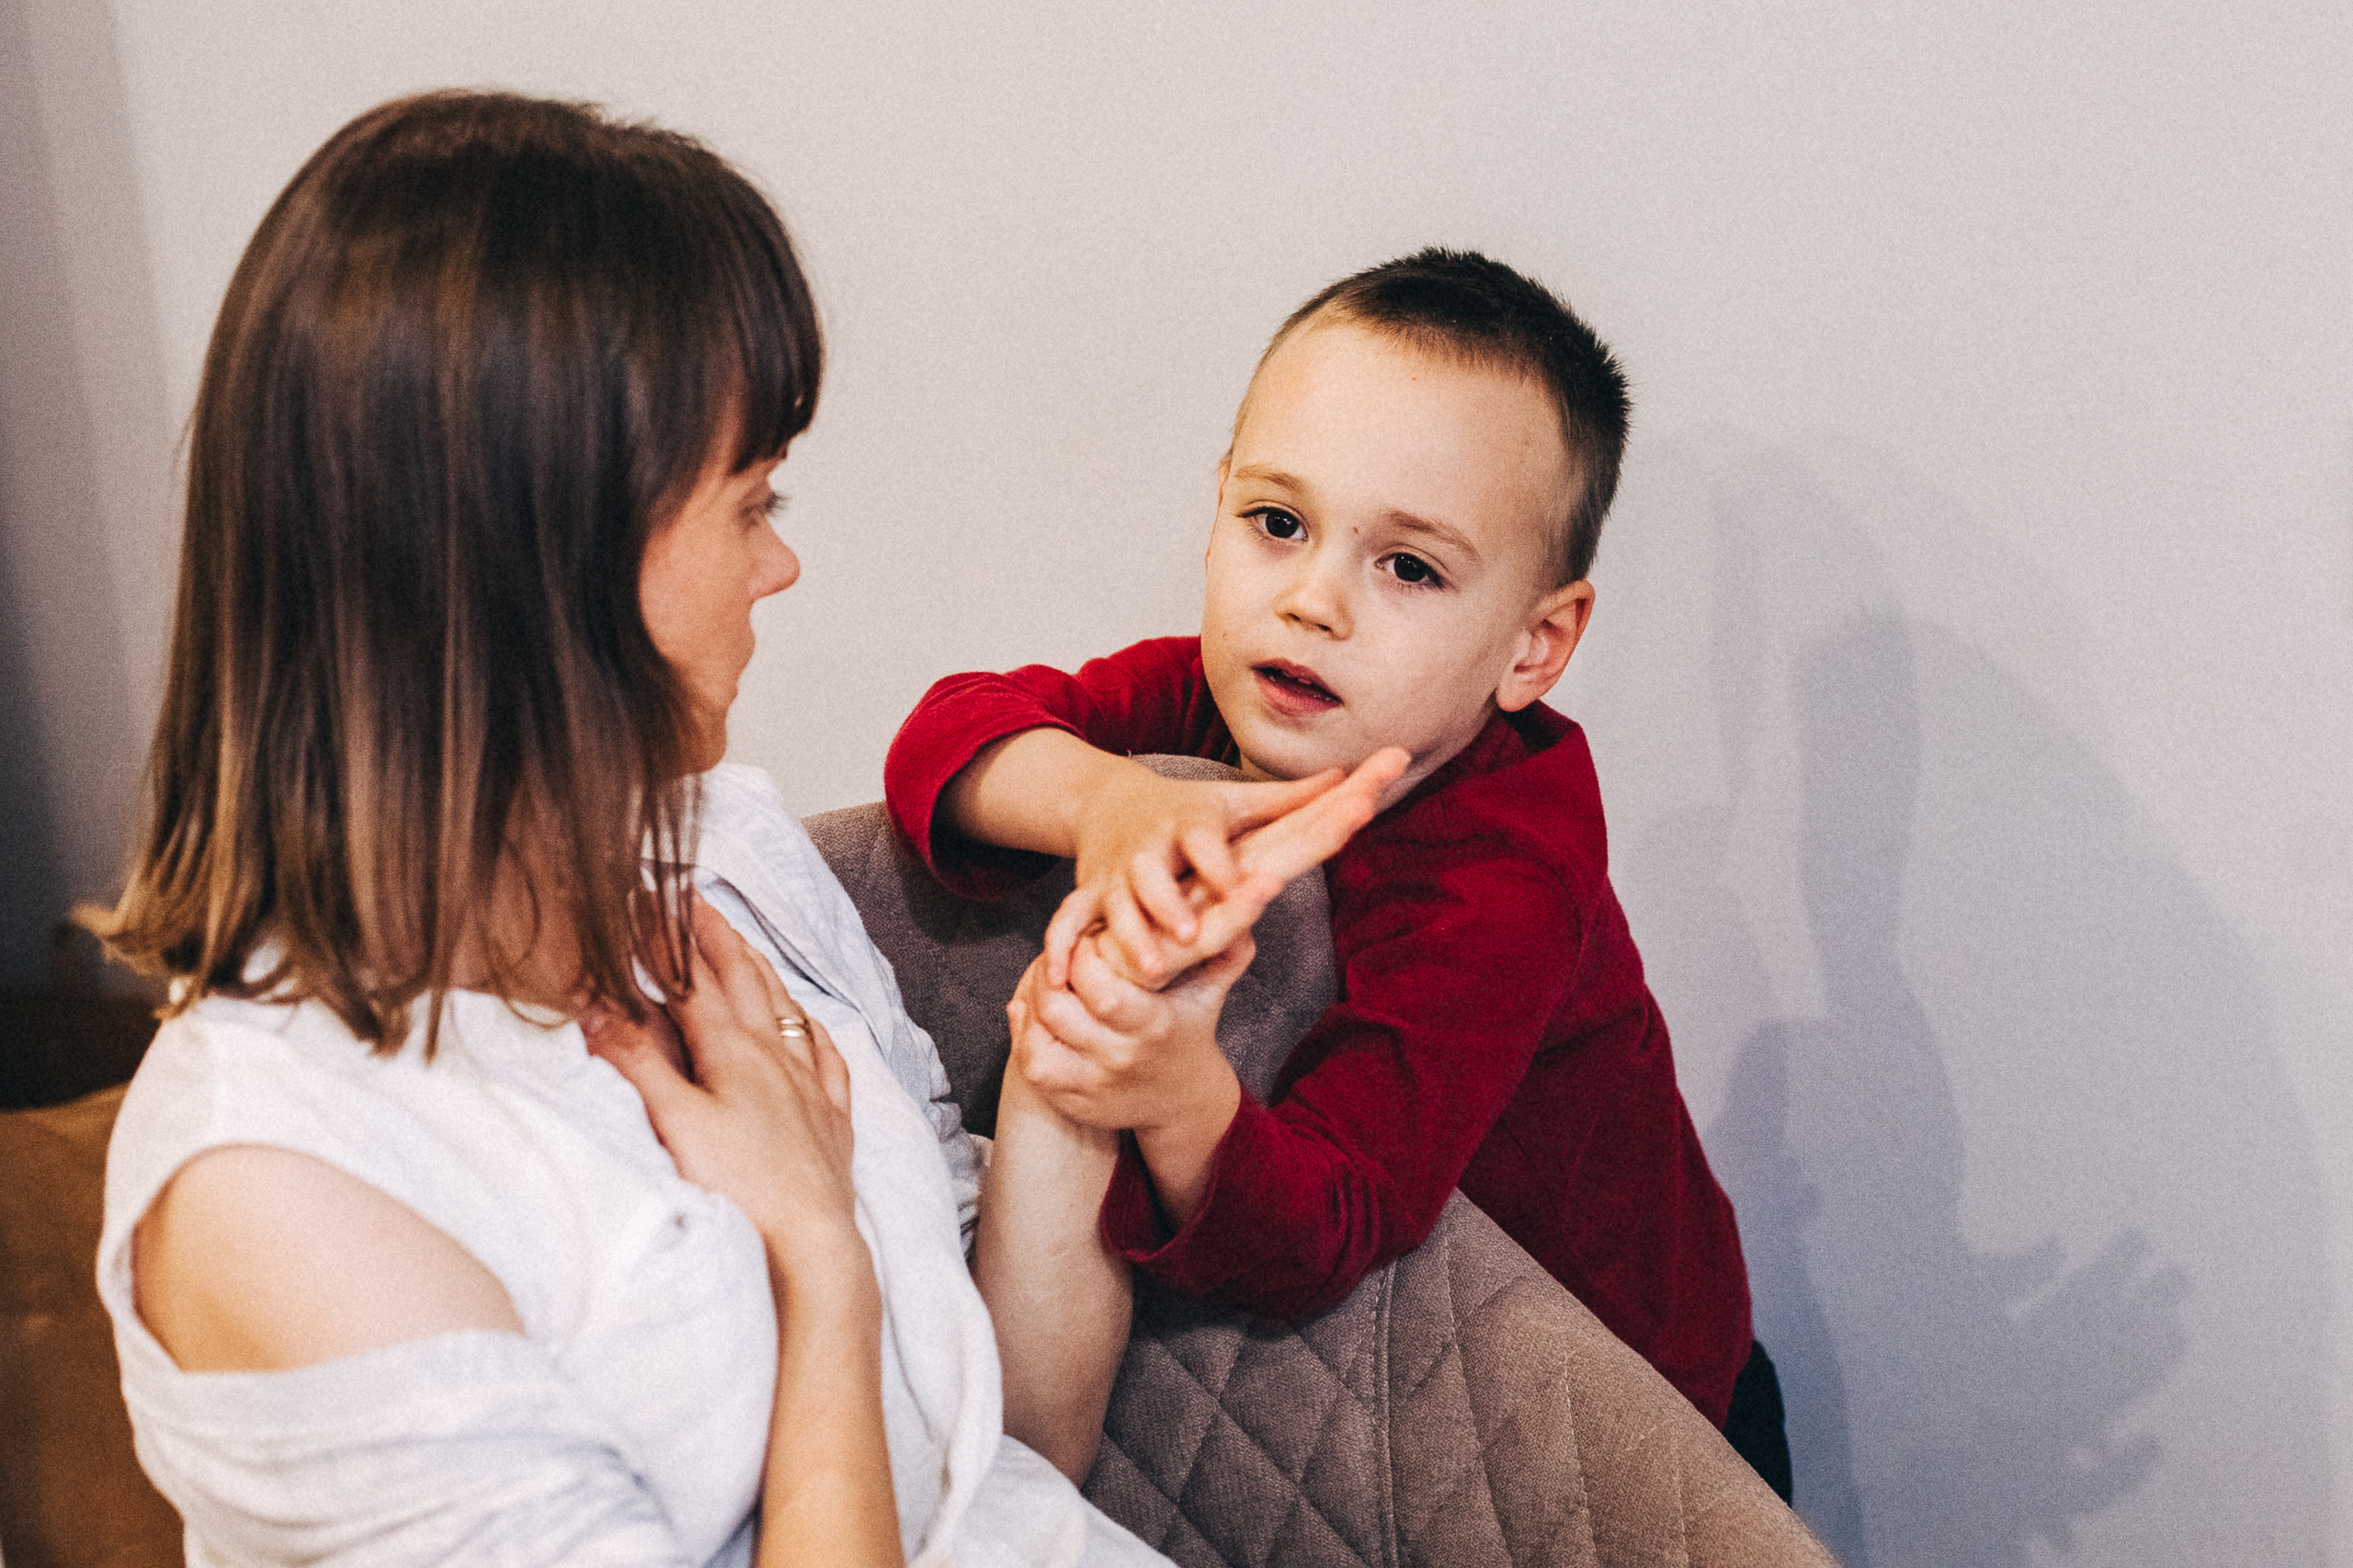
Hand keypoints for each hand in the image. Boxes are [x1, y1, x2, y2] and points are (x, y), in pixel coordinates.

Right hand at [583, 894, 865, 1296]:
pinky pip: (827, 1057)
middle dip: (716, 936)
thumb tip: (599, 1007)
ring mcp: (810, 1087)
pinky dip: (812, 1028)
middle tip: (695, 899)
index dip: (667, 935)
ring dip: (760, 970)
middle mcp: (778, 1056)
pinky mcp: (831, 1122)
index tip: (648, 897)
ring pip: (786, 1009)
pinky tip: (811, 1025)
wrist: (811, 1245)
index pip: (693, 978)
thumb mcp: (675, 1123)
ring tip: (744, 946)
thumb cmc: (741, 1189)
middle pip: (744, 980)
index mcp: (734, 1050)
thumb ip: (637, 1062)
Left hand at [1012, 926, 1245, 1131]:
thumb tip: (1261, 888)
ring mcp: (1092, 1084)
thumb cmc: (1190, 1028)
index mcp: (1153, 1026)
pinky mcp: (1072, 1100)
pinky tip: (1034, 1010)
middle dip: (1047, 976)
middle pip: (1059, 1012)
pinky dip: (1025, 1033)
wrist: (1183, 1101)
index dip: (1080, 958)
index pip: (1101, 991)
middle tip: (1057, 956)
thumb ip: (1226, 944)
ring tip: (1045, 979)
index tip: (1085, 939)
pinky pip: (1033, 1065)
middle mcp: (1119, 1058)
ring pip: (1037, 1040)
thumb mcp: (1210, 989)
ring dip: (1031, 1002)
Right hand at [1048, 747, 1408, 990]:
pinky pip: (1070, 921)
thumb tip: (1357, 776)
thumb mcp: (1235, 803)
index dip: (1224, 863)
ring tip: (1150, 969)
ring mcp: (1117, 874)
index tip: (1253, 884)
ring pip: (1117, 904)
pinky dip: (1062, 947)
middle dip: (1171, 904)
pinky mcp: (1090, 895)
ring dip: (1130, 934)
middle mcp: (1152, 849)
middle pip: (1157, 875)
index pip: (1207, 840)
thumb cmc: (1187, 812)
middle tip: (1192, 935)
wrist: (1110, 803)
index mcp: (1191, 824)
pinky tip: (1059, 977)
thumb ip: (1293, 800)